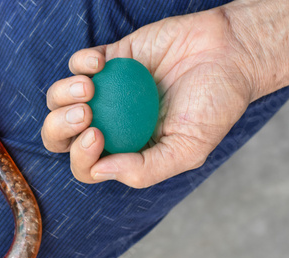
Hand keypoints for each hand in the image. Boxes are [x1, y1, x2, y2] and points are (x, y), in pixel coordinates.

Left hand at [43, 7, 266, 187]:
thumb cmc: (214, 106)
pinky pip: (76, 63)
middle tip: (85, 114)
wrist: (231, 55)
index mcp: (124, 152)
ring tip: (89, 87)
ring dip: (62, 95)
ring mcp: (106, 93)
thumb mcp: (188, 149)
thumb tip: (100, 171)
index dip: (80, 157)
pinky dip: (80, 62)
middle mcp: (109, 124)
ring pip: (58, 100)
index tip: (98, 135)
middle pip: (59, 135)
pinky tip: (101, 62)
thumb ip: (145, 169)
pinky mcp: (109, 60)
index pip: (85, 166)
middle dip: (58, 127)